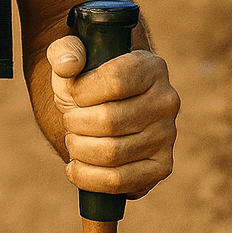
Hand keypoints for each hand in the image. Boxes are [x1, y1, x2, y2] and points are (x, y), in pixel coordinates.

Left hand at [47, 37, 178, 198]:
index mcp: (150, 66)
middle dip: (76, 122)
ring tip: (72, 138)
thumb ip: (64, 52)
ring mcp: (167, 136)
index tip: (71, 93)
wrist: (98, 103)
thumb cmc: (84, 76)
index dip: (82, 91)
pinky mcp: (161, 167)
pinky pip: (120, 181)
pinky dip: (88, 177)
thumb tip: (67, 67)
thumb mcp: (69, 53)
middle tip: (69, 119)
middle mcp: (166, 100)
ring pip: (112, 152)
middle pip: (110, 120)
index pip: (115, 81)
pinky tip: (75, 166)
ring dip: (79, 148)